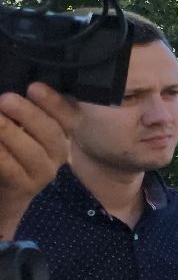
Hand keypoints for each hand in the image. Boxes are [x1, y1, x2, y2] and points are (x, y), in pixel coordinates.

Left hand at [0, 85, 78, 237]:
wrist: (5, 192)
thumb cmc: (13, 151)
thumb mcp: (24, 129)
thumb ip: (24, 114)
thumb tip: (12, 95)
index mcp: (62, 133)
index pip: (69, 116)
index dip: (54, 103)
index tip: (34, 87)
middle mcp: (59, 153)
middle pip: (51, 132)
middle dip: (28, 114)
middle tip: (6, 99)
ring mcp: (44, 172)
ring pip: (33, 151)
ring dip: (11, 133)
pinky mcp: (25, 187)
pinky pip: (11, 169)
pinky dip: (0, 155)